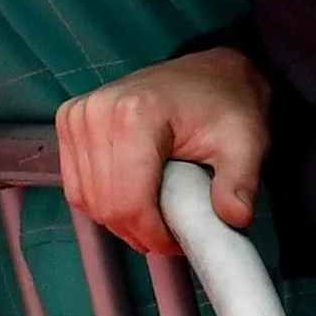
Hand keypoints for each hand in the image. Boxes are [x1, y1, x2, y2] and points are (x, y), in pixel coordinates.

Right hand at [55, 47, 268, 255]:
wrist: (207, 74)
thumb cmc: (224, 105)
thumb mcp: (245, 143)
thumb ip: (240, 182)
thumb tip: (233, 217)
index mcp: (136, 113)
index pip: (129, 202)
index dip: (154, 235)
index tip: (179, 240)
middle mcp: (98, 111)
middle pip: (106, 206)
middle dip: (139, 231)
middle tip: (171, 231)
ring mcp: (79, 115)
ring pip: (88, 200)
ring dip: (120, 220)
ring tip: (155, 214)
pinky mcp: (70, 122)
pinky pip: (77, 186)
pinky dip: (102, 203)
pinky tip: (132, 197)